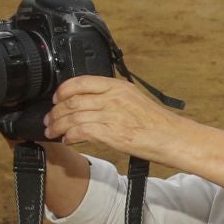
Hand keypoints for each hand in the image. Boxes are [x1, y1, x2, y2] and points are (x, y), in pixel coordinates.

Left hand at [45, 74, 195, 165]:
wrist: (174, 138)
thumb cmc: (159, 125)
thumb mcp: (135, 101)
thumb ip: (114, 99)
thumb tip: (94, 105)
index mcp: (118, 87)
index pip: (81, 82)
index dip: (63, 90)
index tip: (56, 99)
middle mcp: (113, 98)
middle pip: (73, 101)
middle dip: (56, 112)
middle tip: (49, 120)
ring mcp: (112, 115)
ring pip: (73, 116)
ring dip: (58, 126)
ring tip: (53, 132)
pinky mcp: (112, 133)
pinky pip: (81, 131)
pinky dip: (70, 136)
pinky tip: (67, 141)